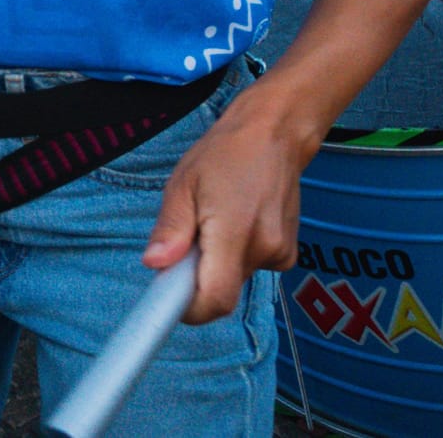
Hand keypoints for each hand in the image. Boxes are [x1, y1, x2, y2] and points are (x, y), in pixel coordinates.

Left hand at [142, 86, 313, 323]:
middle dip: (196, 276)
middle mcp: (264, 248)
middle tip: (186, 238)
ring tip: (214, 219)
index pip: (215, 299)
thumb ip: (170, 229)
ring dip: (216, 261)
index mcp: (235, 232)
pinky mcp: (288, 254)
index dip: (188, 309)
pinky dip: (235, 255)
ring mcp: (281, 253)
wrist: (275, 134)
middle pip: (220, 290)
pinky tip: (238, 221)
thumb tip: (155, 265)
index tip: (167, 298)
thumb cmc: (226, 153)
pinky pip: (251, 268)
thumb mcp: (183, 184)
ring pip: (234, 278)